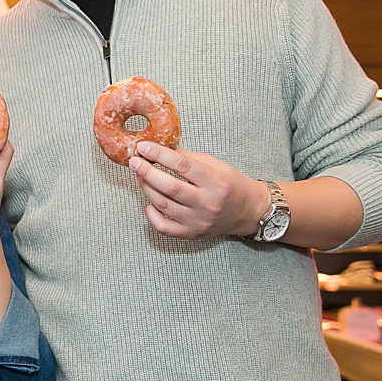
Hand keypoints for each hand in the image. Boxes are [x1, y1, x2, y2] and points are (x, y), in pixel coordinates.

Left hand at [128, 140, 267, 239]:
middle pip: (169, 187)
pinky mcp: (191, 233)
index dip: (159, 154)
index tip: (143, 146)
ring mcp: (198, 221)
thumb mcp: (214, 164)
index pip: (182, 165)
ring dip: (146, 187)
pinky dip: (151, 213)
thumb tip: (160, 148)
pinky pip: (163, 226)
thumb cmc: (230, 184)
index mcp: (215, 182)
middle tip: (134, 161)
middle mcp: (207, 203)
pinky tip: (149, 201)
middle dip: (147, 171)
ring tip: (139, 175)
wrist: (247, 211)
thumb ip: (187, 158)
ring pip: (163, 204)